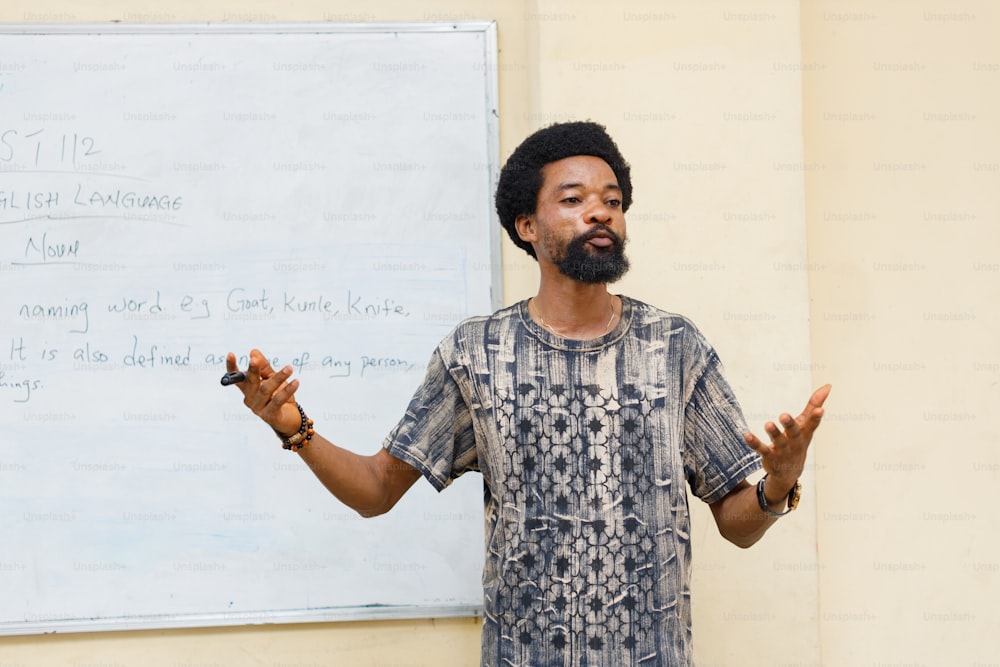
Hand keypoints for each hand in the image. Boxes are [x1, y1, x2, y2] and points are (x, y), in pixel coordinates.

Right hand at [225, 349, 301, 435]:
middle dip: (253, 370)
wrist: (290, 417)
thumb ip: (264, 367)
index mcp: (248, 388)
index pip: (237, 377)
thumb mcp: (272, 378)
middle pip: (250, 382)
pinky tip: (296, 382)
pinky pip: (278, 400)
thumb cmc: (279, 395)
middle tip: (255, 360)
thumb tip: (253, 352)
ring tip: (289, 368)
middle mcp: (250, 398)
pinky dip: (287, 390)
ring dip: (278, 378)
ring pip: (266, 390)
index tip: (230, 354)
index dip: (232, 367)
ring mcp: (258, 408)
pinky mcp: (269, 416)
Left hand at [743, 384, 830, 498]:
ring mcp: (782, 451)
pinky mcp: (769, 456)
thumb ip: (813, 405)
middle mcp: (795, 442)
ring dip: (773, 433)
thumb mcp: (806, 424)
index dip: (816, 417)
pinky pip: (761, 449)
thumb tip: (827, 385)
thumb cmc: (798, 441)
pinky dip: (754, 443)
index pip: (812, 425)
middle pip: (794, 433)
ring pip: (778, 441)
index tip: (820, 410)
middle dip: (790, 424)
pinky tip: (747, 435)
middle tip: (783, 415)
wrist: (789, 473)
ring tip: (768, 424)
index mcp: (805, 433)